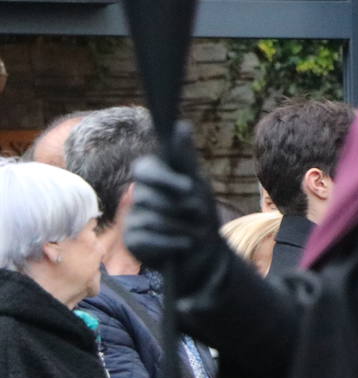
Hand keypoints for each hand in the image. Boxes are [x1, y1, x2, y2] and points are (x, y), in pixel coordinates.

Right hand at [126, 122, 230, 295]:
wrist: (205, 252)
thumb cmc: (201, 213)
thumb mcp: (198, 185)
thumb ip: (185, 159)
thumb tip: (181, 125)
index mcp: (155, 177)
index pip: (146, 169)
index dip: (164, 178)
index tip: (189, 188)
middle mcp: (140, 194)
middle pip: (154, 198)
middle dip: (183, 209)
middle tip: (200, 214)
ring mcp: (133, 217)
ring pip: (155, 219)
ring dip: (183, 228)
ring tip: (194, 232)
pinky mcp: (132, 240)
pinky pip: (151, 238)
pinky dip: (174, 243)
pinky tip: (184, 244)